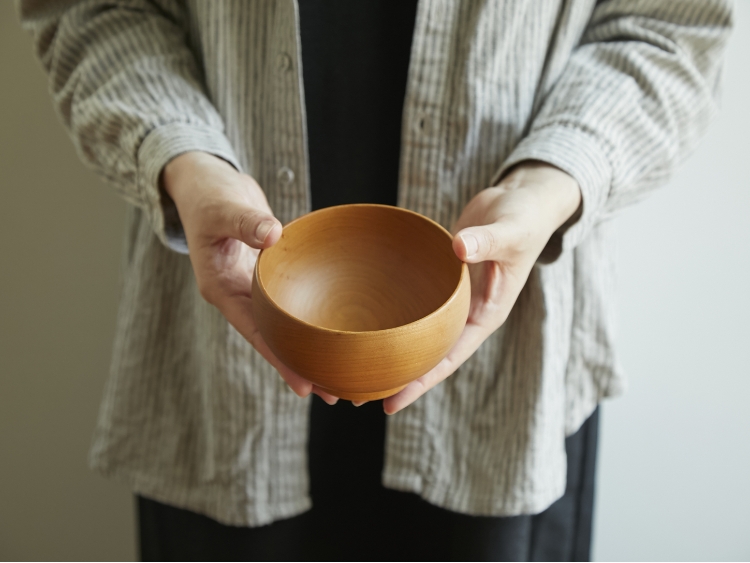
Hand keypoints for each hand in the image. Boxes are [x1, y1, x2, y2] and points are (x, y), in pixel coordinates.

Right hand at [162, 151, 337, 403]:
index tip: (305, 386)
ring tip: (339, 374)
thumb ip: (246, 221)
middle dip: (300, 366)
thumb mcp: (222, 207)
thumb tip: (273, 234)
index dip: (280, 360)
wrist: (207, 183)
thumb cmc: (208, 196)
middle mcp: (238, 295)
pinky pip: (290, 302)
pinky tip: (332, 329)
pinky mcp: (269, 275)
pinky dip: (308, 318)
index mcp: (221, 289)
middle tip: (335, 392)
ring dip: (307, 348)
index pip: (256, 334)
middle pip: (273, 340)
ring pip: (284, 326)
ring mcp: (253, 287)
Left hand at [381, 161, 580, 413]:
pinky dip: (394, 314)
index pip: (448, 358)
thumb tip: (459, 247)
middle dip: (398, 376)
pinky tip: (367, 320)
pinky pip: (415, 304)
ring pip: (418, 332)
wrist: (521, 201)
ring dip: (392, 348)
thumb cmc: (523, 220)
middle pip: (428, 354)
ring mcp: (452, 299)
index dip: (419, 382)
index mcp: (485, 315)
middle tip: (357, 397)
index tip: (391, 403)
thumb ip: (486, 241)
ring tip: (355, 367)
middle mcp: (466, 313)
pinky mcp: (440, 279)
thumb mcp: (510, 232)